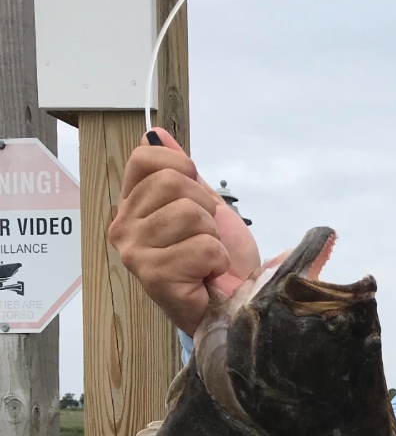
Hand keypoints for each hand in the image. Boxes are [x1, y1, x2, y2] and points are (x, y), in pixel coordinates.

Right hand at [107, 129, 260, 335]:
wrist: (232, 303)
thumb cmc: (214, 258)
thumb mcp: (202, 204)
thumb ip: (178, 171)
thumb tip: (154, 132)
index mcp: (131, 205)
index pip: (145, 158)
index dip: (181, 168)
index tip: (196, 196)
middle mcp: (123, 227)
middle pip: (172, 183)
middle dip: (205, 208)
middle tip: (205, 235)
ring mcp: (134, 253)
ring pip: (190, 214)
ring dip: (213, 237)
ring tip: (205, 257)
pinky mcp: (154, 276)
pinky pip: (203, 247)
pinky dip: (217, 260)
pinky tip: (206, 275)